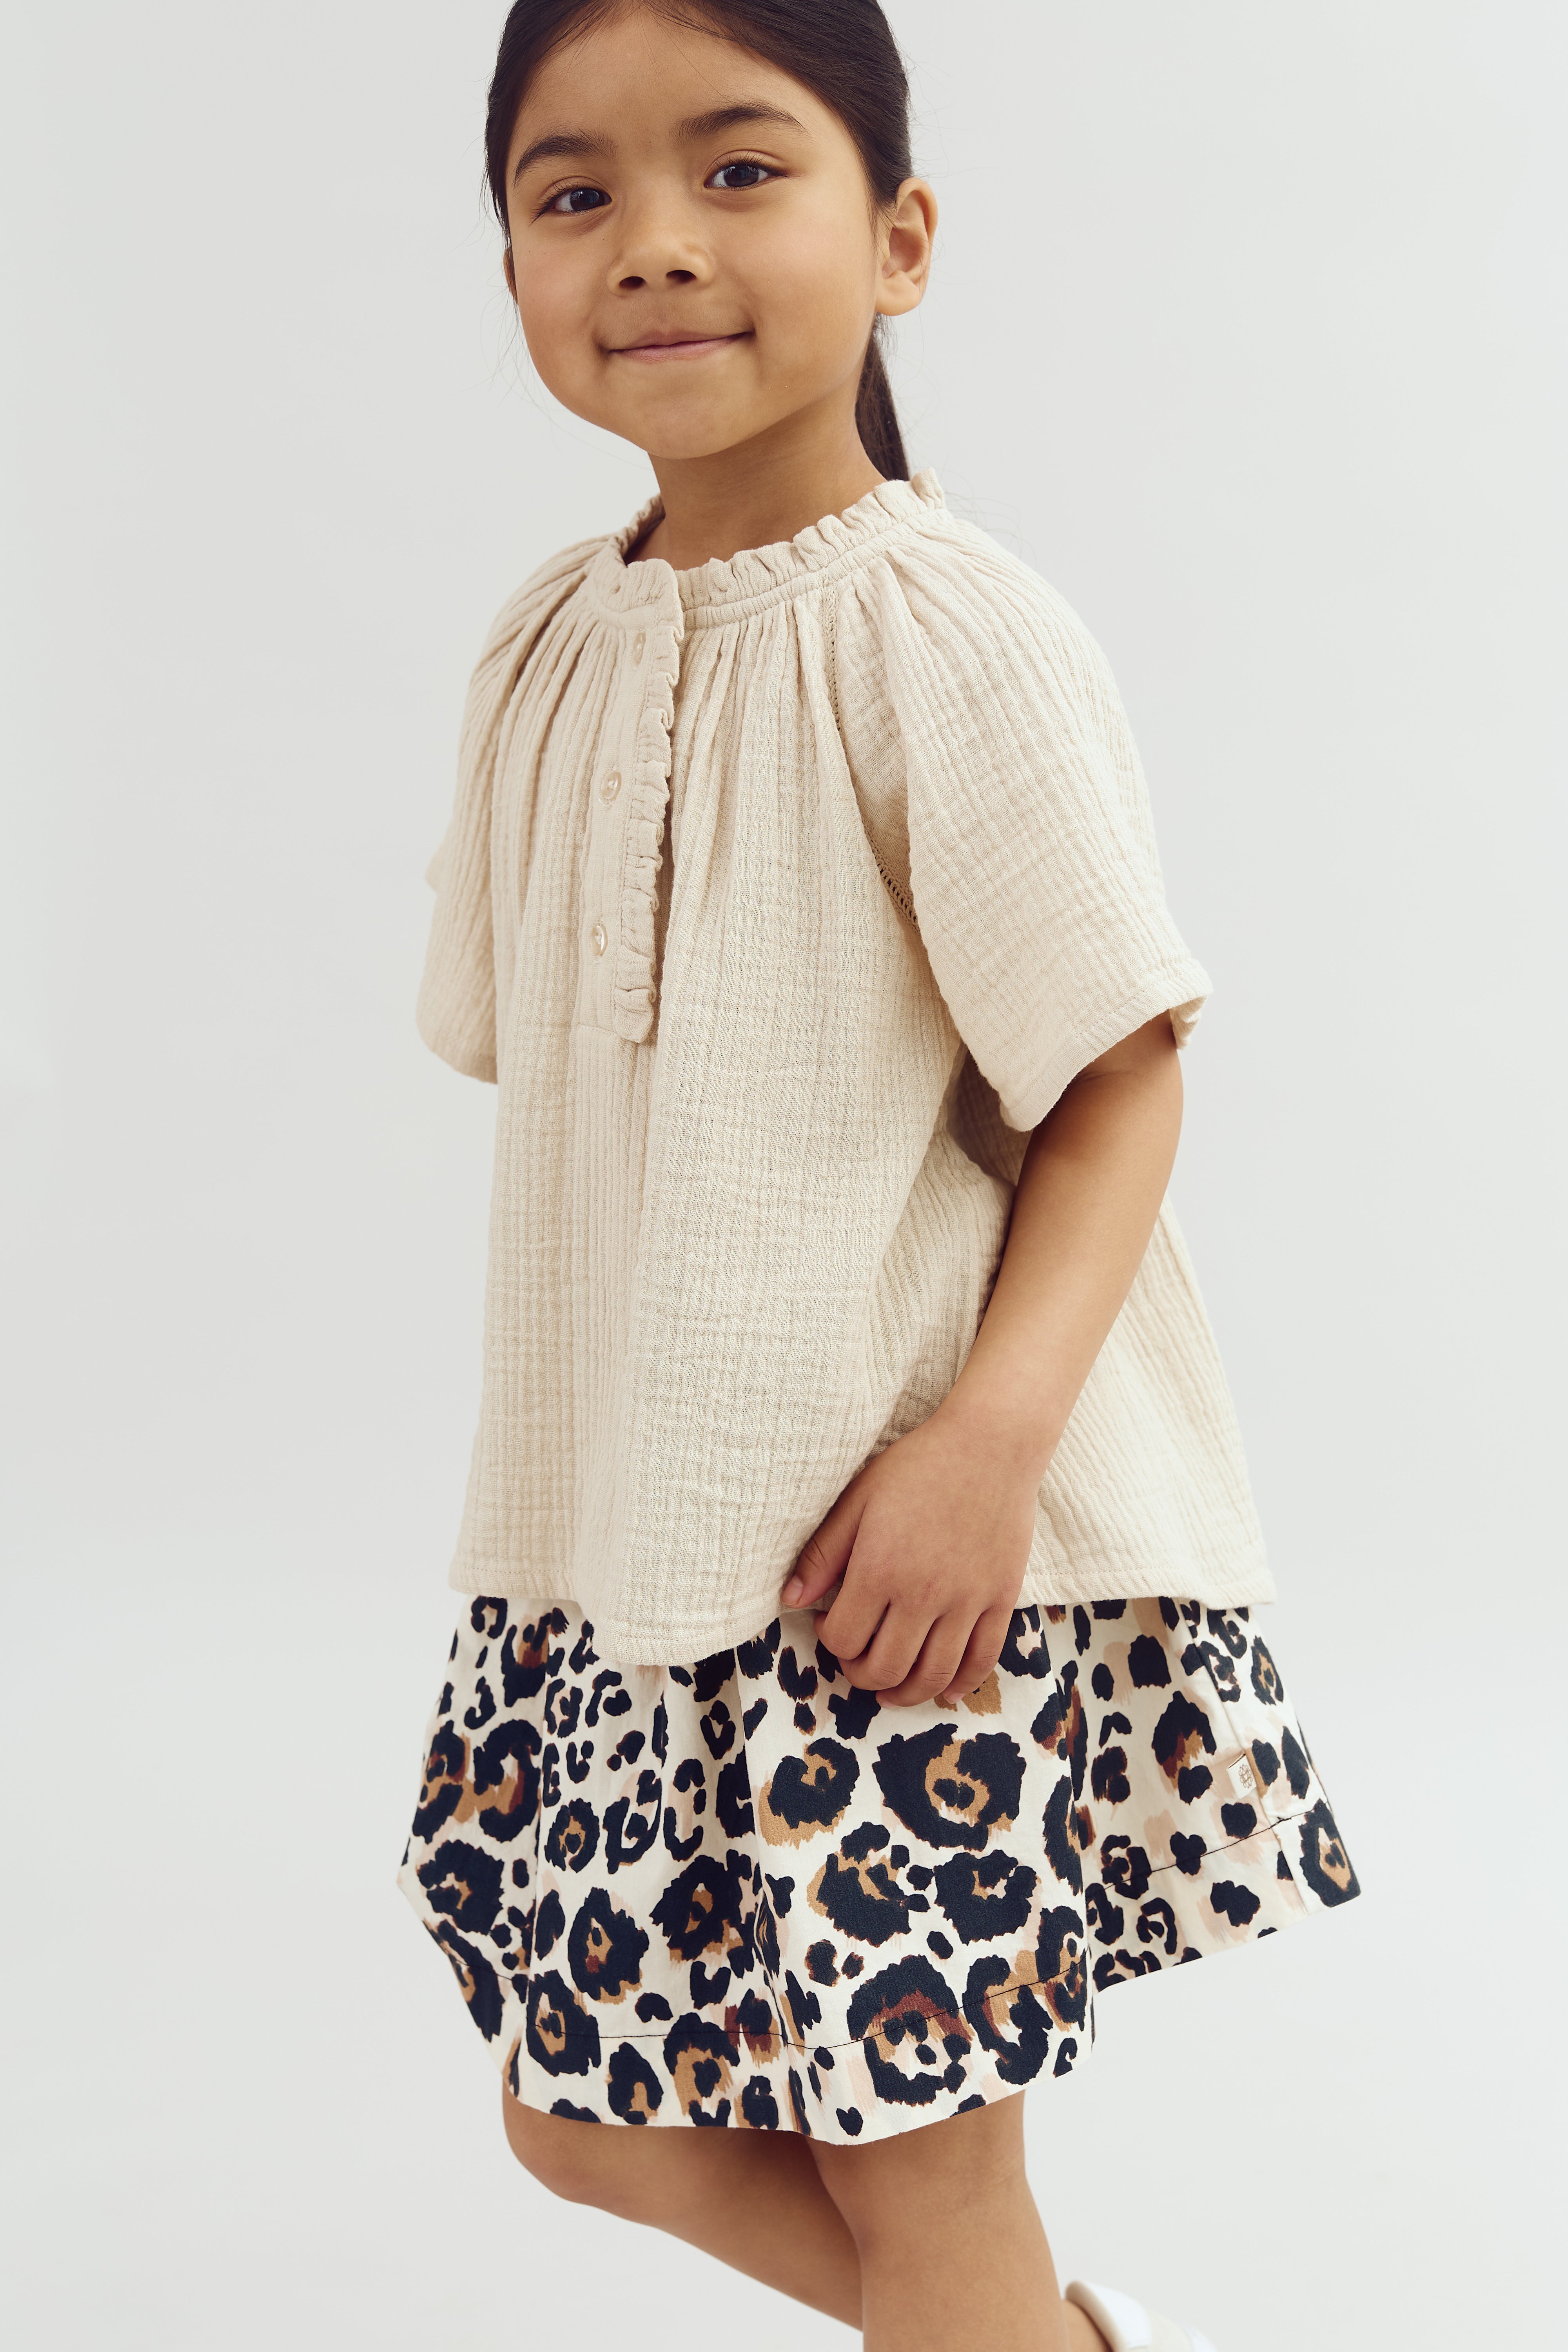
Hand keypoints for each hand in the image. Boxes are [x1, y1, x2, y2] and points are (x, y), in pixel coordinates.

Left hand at [781, 1402, 1043, 1706]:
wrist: (991, 1445)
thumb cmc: (919, 1466)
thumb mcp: (858, 1499)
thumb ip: (823, 1553)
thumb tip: (790, 1600)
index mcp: (880, 1569)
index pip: (844, 1639)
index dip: (830, 1640)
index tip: (831, 1622)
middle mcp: (923, 1594)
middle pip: (884, 1668)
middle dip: (861, 1674)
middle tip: (856, 1659)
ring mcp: (966, 1600)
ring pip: (931, 1675)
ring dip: (905, 1693)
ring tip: (891, 1688)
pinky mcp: (1001, 1598)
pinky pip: (981, 1659)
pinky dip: (962, 1684)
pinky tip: (945, 1690)